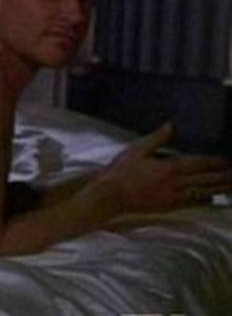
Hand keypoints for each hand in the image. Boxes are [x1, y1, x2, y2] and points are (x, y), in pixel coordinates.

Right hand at [102, 122, 231, 212]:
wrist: (111, 194)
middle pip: (206, 179)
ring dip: (219, 188)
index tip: (226, 161)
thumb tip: (172, 125)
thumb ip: (158, 137)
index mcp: (170, 167)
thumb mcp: (138, 148)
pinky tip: (212, 199)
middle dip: (223, 176)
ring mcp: (174, 196)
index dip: (214, 162)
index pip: (199, 163)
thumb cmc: (122, 170)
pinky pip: (192, 203)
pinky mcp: (169, 206)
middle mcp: (176, 182)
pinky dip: (204, 200)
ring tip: (230, 186)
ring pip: (203, 191)